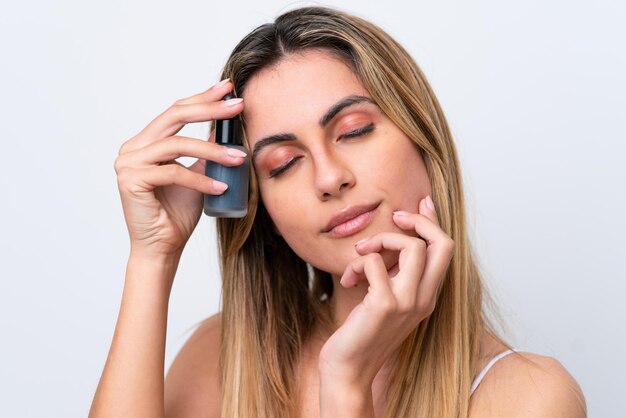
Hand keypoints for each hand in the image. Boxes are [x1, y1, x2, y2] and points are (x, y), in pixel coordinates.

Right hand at [114, 80, 245, 257]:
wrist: (162, 248)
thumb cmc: (177, 214)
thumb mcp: (198, 175)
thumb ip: (205, 152)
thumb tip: (224, 127)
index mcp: (145, 142)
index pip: (176, 112)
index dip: (203, 98)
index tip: (229, 88)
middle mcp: (133, 148)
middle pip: (174, 117)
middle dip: (209, 109)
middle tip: (237, 106)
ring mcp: (128, 163)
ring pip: (177, 145)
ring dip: (212, 151)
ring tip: (239, 158)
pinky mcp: (131, 181)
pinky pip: (173, 172)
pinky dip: (201, 180)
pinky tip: (221, 188)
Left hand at [318, 195, 454, 386]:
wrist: (349, 369)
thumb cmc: (362, 332)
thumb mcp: (385, 298)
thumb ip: (395, 274)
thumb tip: (395, 238)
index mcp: (427, 296)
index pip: (445, 250)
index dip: (433, 221)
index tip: (419, 204)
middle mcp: (424, 299)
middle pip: (443, 244)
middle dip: (419, 220)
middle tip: (395, 217)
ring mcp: (407, 302)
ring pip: (413, 247)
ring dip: (381, 240)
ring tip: (360, 253)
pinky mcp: (384, 305)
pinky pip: (375, 262)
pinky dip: (358, 262)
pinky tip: (347, 280)